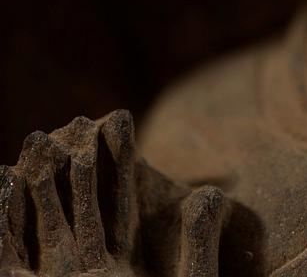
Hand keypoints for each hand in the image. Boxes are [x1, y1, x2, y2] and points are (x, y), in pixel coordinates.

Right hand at [0, 111, 228, 276]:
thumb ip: (199, 243)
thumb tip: (209, 191)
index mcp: (123, 267)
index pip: (120, 202)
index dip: (119, 162)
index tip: (116, 120)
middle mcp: (86, 273)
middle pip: (79, 206)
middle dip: (72, 165)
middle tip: (69, 121)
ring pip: (43, 225)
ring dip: (37, 186)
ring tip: (36, 141)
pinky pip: (10, 256)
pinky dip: (4, 223)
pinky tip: (2, 181)